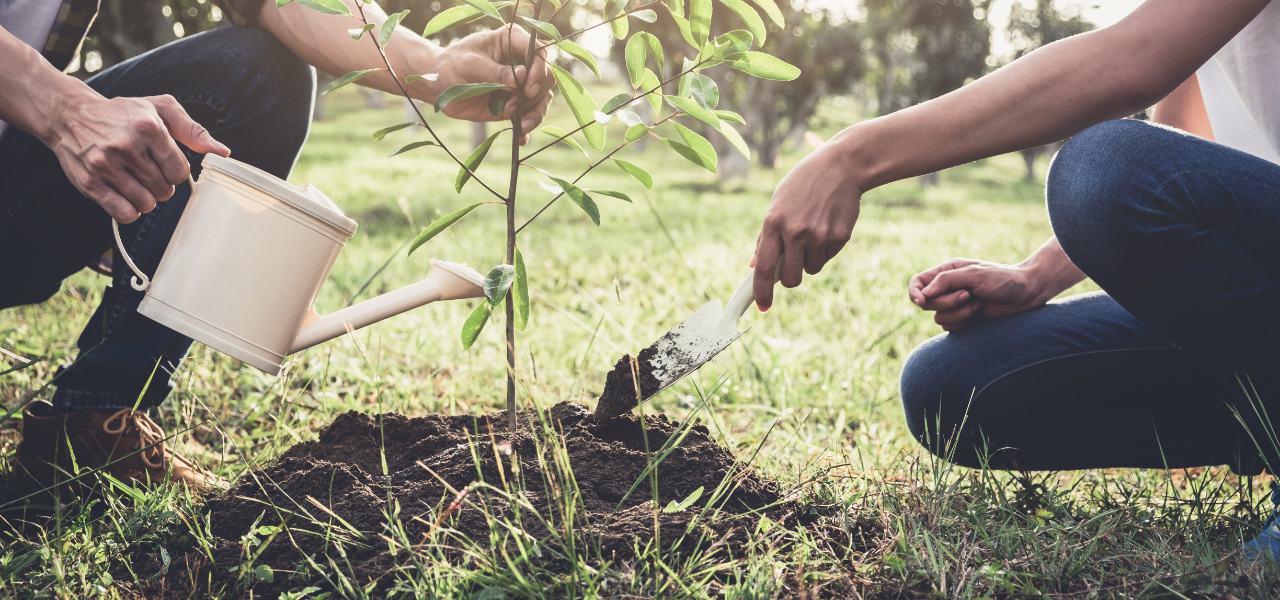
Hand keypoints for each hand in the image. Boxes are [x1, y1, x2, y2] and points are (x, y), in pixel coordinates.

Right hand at [45, 94, 229, 222]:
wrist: (70, 115)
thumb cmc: (122, 114)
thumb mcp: (159, 109)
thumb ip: (193, 130)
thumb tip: (223, 152)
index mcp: (148, 127)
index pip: (180, 171)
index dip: (176, 173)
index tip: (164, 164)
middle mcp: (126, 146)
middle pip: (164, 190)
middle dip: (161, 186)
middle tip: (147, 172)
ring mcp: (105, 165)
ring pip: (146, 204)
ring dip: (146, 199)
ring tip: (136, 183)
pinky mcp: (89, 182)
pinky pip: (123, 213)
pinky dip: (129, 211)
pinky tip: (125, 196)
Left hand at [423, 25, 554, 144]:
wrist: (437, 85)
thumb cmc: (451, 65)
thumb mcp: (470, 65)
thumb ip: (496, 72)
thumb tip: (522, 76)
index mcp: (512, 41)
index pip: (537, 53)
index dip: (538, 70)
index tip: (527, 89)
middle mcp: (521, 61)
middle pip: (546, 77)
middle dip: (535, 95)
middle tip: (515, 107)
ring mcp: (519, 85)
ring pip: (542, 98)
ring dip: (535, 114)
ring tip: (522, 126)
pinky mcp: (514, 104)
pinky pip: (528, 116)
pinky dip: (527, 129)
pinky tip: (521, 138)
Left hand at [751, 141, 861, 310]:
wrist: (841, 167)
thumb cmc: (803, 184)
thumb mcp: (778, 203)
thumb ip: (766, 236)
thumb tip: (755, 266)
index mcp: (774, 222)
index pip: (764, 267)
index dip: (761, 292)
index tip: (762, 306)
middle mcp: (795, 232)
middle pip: (791, 279)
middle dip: (790, 279)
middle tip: (792, 264)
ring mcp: (819, 236)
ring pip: (811, 269)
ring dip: (809, 259)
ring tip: (813, 231)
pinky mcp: (839, 237)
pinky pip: (827, 258)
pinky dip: (825, 249)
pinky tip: (827, 225)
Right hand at [908, 258, 1049, 330]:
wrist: (1026, 293)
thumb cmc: (1002, 279)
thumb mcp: (973, 274)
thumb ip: (946, 281)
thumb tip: (923, 294)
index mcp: (946, 272)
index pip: (917, 283)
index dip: (914, 293)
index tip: (922, 302)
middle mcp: (947, 288)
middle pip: (926, 303)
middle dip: (946, 303)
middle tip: (967, 295)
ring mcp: (954, 304)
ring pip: (938, 317)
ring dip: (958, 313)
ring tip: (978, 304)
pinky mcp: (963, 318)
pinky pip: (949, 327)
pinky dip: (963, 322)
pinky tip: (979, 313)